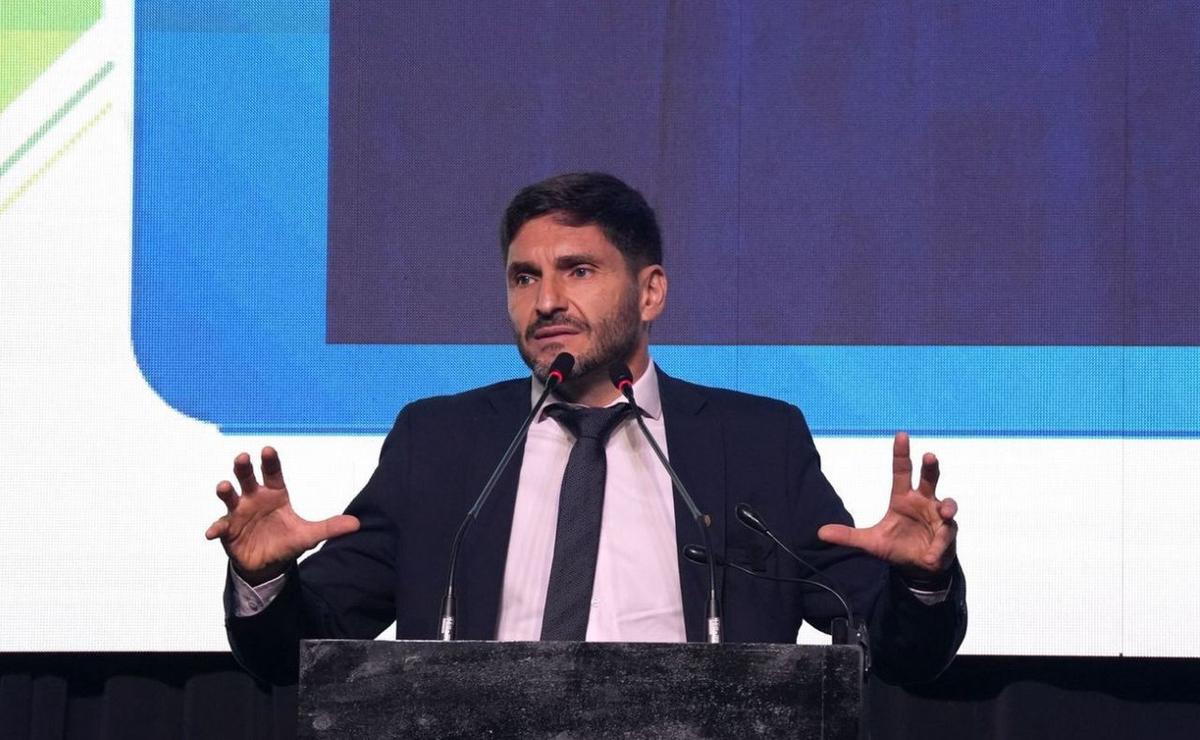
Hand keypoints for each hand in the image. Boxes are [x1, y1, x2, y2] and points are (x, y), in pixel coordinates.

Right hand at [205, 446, 358, 584]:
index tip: (267, 449)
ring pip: (230, 498)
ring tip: (224, 487)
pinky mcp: (228, 531)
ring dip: (226, 491)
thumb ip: (330, 527)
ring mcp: (239, 513)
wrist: (268, 565)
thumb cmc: (287, 541)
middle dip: (243, 468)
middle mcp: (255, 499)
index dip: (270, 461)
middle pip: (247, 478)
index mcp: (275, 494)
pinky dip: (215, 528)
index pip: (273, 473)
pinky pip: (220, 527)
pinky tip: (212, 532)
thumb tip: (357, 524)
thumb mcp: (309, 535)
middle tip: (242, 457)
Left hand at [817, 432, 956, 579]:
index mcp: (903, 498)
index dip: (901, 453)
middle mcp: (924, 502)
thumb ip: (848, 536)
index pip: (902, 471)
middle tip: (929, 455)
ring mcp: (938, 517)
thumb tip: (820, 533)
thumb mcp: (870, 542)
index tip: (901, 435)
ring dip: (948, 507)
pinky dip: (939, 546)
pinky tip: (930, 557)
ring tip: (945, 513)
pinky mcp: (947, 535)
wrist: (916, 568)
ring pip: (948, 505)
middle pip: (930, 478)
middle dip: (931, 466)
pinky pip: (946, 537)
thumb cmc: (896, 546)